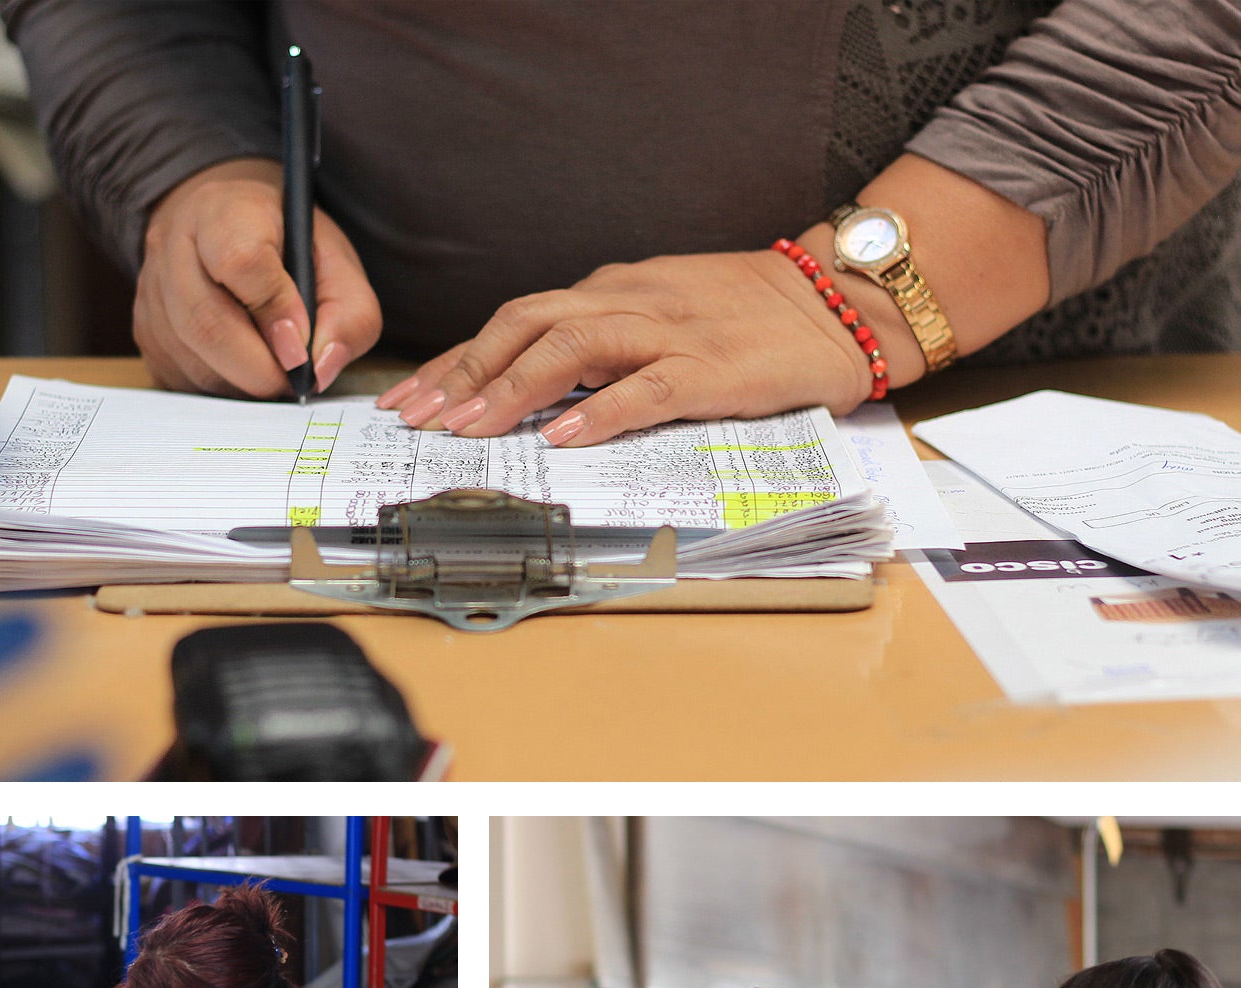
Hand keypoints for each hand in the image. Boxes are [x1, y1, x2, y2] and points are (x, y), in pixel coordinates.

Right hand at [135, 157, 381, 398]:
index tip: (302, 346)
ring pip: (193, 360)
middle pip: (206, 323)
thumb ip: (348, 316)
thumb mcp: (338, 267)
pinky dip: (222, 388)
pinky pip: (182, 380)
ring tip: (273, 370)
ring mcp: (150, 292)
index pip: (240, 262)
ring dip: (243, 383)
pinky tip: (244, 370)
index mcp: (224, 212)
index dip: (276, 312)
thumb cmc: (290, 250)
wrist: (229, 228)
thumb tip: (320, 371)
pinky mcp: (145, 334)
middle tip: (293, 378)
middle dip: (260, 368)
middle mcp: (172, 246)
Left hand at [379, 249, 870, 444]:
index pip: (515, 322)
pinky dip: (598, 413)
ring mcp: (668, 333)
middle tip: (420, 419)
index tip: (411, 398)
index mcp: (610, 293)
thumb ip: (600, 344)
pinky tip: (560, 437)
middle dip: (465, 372)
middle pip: (526, 325)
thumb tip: (533, 389)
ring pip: (572, 349)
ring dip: (512, 389)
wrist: (832, 303)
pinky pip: (645, 388)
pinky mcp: (709, 368)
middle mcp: (627, 303)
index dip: (457, 360)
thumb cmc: (742, 318)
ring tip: (469, 429)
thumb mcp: (656, 317)